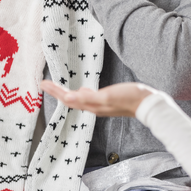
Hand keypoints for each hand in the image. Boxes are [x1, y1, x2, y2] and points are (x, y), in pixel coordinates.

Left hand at [40, 80, 154, 117]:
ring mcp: (101, 105)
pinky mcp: (108, 101)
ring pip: (79, 99)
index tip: (43, 84)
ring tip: (59, 88)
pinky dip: (80, 93)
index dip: (55, 91)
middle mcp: (94, 107)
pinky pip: (88, 98)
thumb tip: (68, 97)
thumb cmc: (129, 98)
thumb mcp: (107, 96)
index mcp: (92, 105)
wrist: (147, 104)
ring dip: (67, 93)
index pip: (68, 99)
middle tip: (45, 84)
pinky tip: (83, 90)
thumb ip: (88, 97)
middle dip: (58, 92)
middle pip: (71, 100)